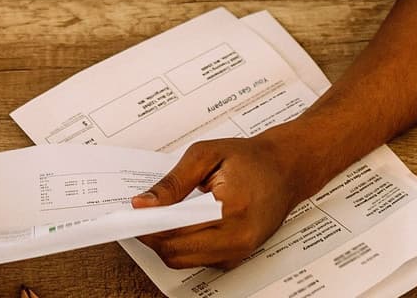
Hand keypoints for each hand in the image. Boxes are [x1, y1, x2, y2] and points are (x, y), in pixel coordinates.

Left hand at [131, 136, 308, 270]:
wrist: (286, 169)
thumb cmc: (251, 159)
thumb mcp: (205, 155)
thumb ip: (172, 183)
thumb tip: (144, 204)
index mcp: (231, 211)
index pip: (176, 232)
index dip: (147, 225)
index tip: (130, 214)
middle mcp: (238, 240)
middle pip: (176, 253)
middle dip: (152, 236)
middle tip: (140, 214)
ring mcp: (239, 253)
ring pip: (184, 260)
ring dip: (165, 241)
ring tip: (157, 215)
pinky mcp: (237, 257)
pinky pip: (198, 259)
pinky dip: (182, 244)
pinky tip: (177, 223)